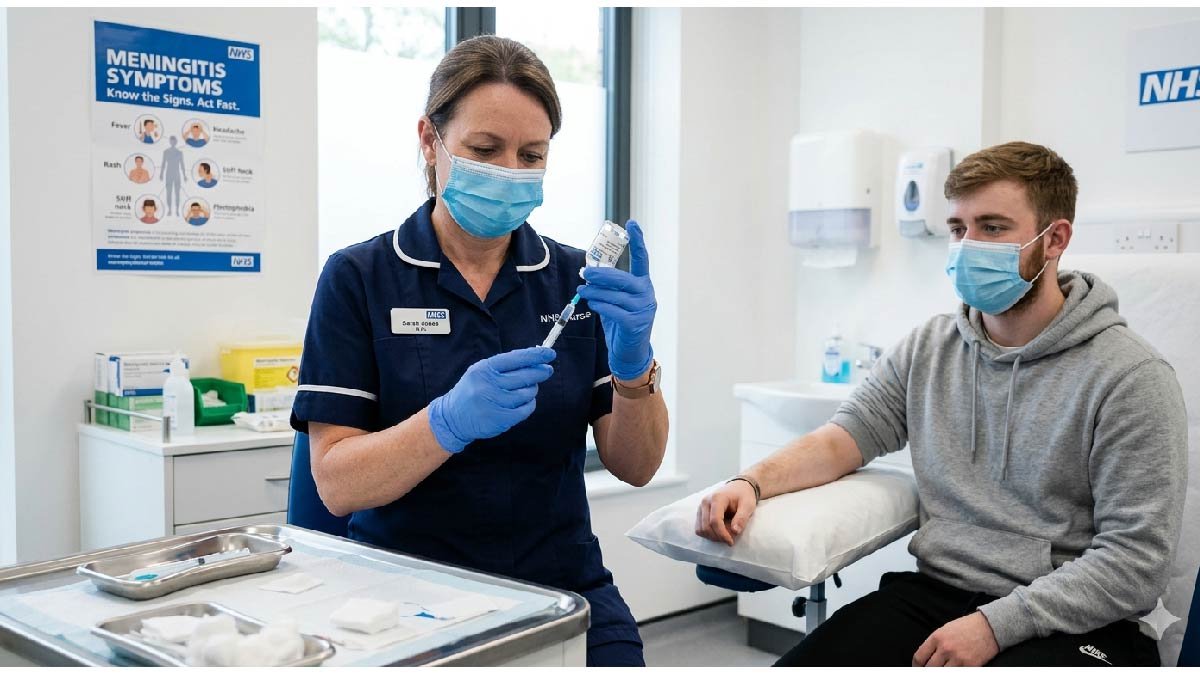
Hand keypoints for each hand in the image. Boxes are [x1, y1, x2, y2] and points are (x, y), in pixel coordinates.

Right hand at [427, 347, 554, 452]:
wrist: (453, 417)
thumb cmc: (472, 391)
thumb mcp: (481, 372)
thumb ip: (505, 367)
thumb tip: (535, 361)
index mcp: (484, 369)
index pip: (516, 358)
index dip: (535, 355)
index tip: (549, 354)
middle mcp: (488, 384)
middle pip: (525, 376)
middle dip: (540, 372)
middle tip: (547, 370)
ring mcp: (494, 402)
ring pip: (527, 393)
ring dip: (532, 390)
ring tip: (527, 389)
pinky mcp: (500, 419)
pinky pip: (525, 409)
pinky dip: (529, 404)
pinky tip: (525, 402)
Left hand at [576, 220, 655, 380]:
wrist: (629, 352)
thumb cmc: (621, 322)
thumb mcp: (616, 300)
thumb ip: (609, 286)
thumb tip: (589, 270)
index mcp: (643, 284)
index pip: (642, 258)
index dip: (638, 240)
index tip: (631, 223)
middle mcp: (646, 294)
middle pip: (622, 277)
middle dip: (600, 274)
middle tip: (584, 272)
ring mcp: (643, 309)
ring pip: (614, 295)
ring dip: (595, 292)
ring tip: (582, 291)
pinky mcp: (635, 324)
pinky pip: (613, 310)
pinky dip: (601, 306)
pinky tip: (593, 305)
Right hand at [695, 480, 757, 545]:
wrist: (738, 487)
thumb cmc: (744, 496)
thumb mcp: (748, 505)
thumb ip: (742, 518)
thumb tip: (735, 532)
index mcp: (717, 498)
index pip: (715, 521)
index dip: (722, 534)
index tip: (731, 542)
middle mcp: (705, 502)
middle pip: (706, 527)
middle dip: (718, 537)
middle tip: (730, 539)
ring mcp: (701, 507)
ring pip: (701, 529)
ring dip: (712, 537)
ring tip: (725, 534)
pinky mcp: (700, 512)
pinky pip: (699, 528)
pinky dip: (708, 534)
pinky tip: (719, 531)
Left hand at [912, 611, 999, 666]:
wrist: (989, 627)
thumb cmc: (967, 627)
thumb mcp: (946, 629)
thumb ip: (934, 643)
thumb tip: (925, 658)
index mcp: (937, 637)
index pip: (919, 657)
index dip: (916, 666)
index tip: (917, 668)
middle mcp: (946, 648)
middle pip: (929, 668)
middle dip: (927, 671)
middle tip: (929, 670)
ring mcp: (958, 658)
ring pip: (942, 673)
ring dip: (941, 672)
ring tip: (942, 669)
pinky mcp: (970, 666)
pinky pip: (957, 674)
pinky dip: (954, 673)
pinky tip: (954, 670)